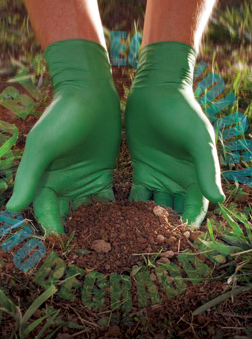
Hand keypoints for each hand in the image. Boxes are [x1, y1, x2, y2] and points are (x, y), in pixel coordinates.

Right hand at [6, 40, 120, 233]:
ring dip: (96, 227)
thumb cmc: (62, 117)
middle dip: (76, 235)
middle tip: (89, 256)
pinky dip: (113, 212)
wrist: (90, 93)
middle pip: (67, 216)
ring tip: (109, 247)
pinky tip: (125, 226)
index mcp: (45, 180)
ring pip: (88, 211)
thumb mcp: (42, 146)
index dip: (53, 230)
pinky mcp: (103, 175)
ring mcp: (84, 181)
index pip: (46, 212)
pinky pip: (107, 199)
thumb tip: (11, 209)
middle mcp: (63, 185)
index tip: (63, 251)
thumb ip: (29, 177)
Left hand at [125, 41, 224, 225]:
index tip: (179, 241)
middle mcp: (179, 180)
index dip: (189, 224)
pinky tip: (119, 220)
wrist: (155, 91)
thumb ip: (207, 168)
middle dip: (166, 228)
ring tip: (133, 239)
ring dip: (146, 221)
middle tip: (153, 247)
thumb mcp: (198, 139)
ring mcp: (159, 176)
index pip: (196, 207)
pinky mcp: (140, 170)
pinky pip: (135, 194)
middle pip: (175, 211)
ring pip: (154, 206)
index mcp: (197, 176)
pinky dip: (130, 207)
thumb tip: (219, 200)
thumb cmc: (183, 112)